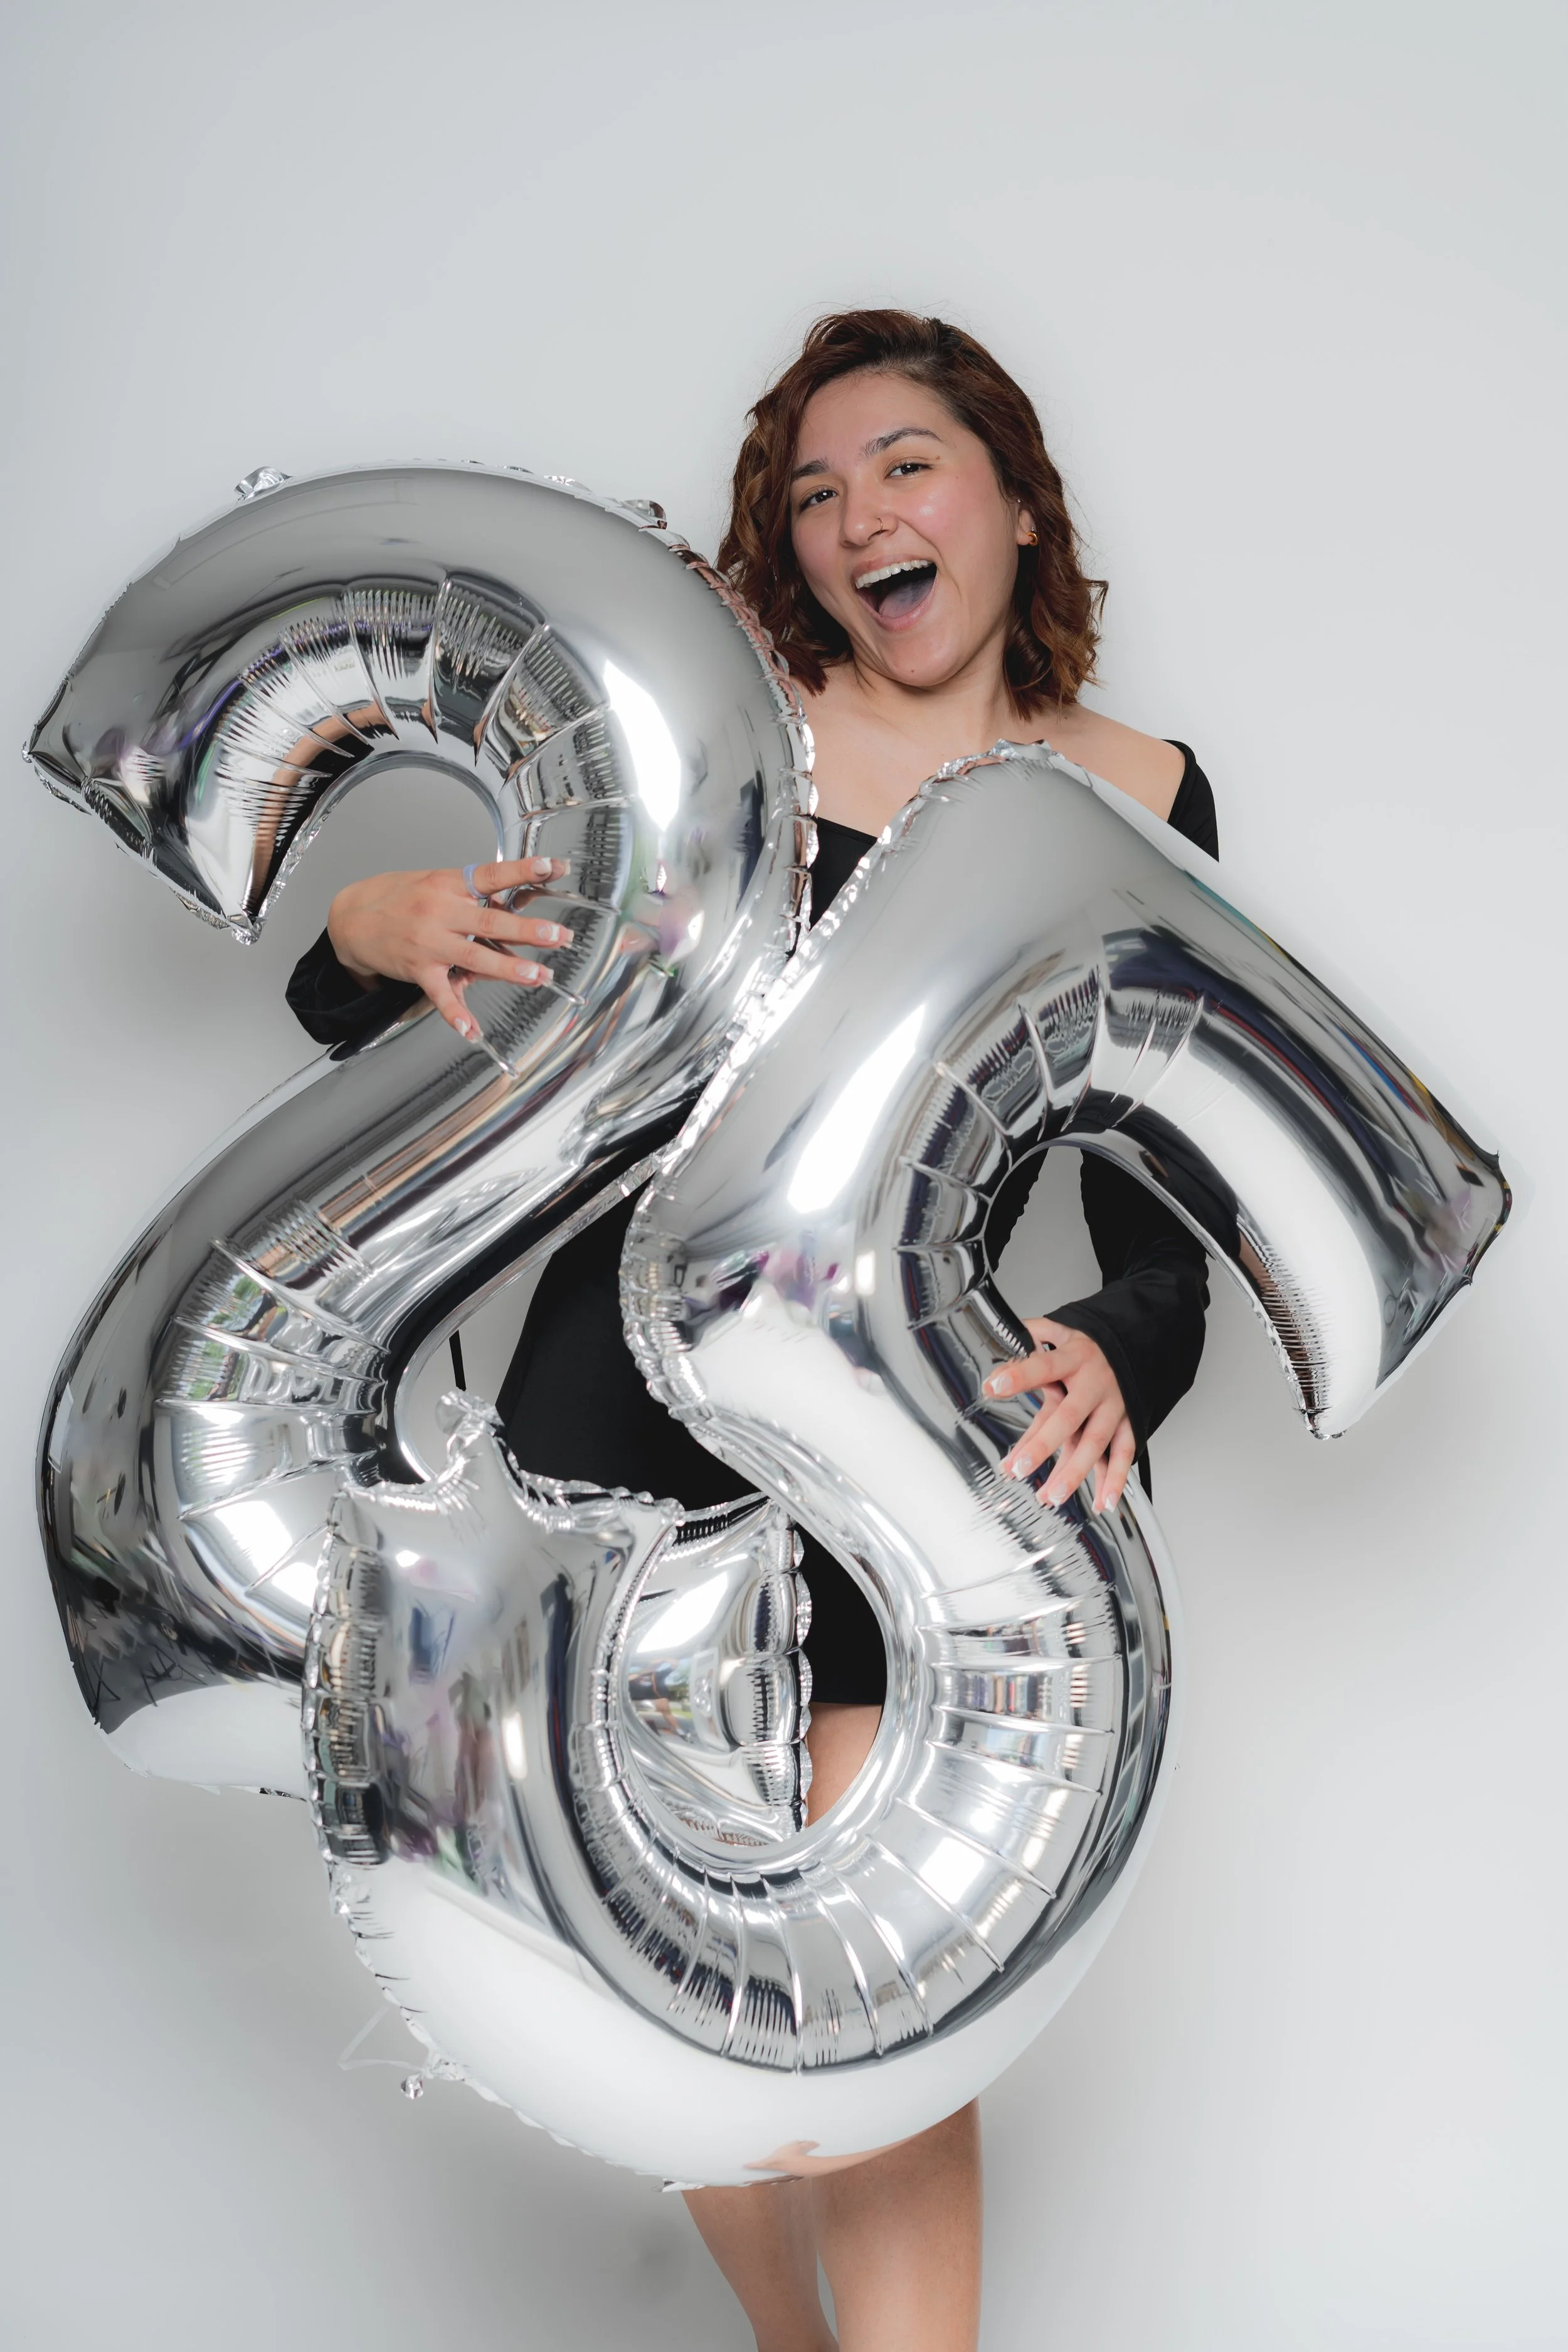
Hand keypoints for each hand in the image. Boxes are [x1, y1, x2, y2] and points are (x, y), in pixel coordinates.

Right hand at [326, 857, 573, 1041]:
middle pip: (489, 920)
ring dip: (507, 968)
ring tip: (536, 975)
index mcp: (448, 884)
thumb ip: (471, 893)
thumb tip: (514, 900)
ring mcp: (429, 941)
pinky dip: (455, 1014)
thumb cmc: (398, 898)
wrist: (351, 918)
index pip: (491, 874)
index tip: (549, 867)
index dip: (521, 871)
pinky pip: (440, 994)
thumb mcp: (434, 882)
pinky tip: (471, 1029)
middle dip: (527, 929)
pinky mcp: (417, 969)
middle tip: (557, 935)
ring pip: (473, 956)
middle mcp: (440, 911)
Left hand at [982, 1316, 1135, 1513]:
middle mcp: (1094, 1385)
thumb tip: (1003, 1339)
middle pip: (1069, 1417)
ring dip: (1074, 1472)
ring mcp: (1114, 1407)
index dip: (1020, 1375)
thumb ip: (1034, 1335)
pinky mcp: (1128, 1423)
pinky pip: (1124, 1454)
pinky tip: (1101, 1501)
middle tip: (1018, 1468)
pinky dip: (1115, 1479)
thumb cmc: (1091, 1348)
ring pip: (1095, 1443)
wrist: (1139, 1346)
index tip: (993, 1387)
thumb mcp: (1063, 1332)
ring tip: (1051, 1495)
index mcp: (1074, 1358)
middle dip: (1043, 1444)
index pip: (1044, 1366)